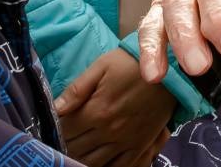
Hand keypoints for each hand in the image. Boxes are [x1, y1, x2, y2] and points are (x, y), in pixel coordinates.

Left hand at [55, 48, 175, 165]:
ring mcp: (125, 142)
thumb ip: (77, 89)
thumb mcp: (102, 66)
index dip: (55, 128)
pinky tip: (95, 160)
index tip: (50, 125)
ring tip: (73, 150)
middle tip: (59, 140)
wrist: (170, 70)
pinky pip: (118, 166)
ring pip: (93, 162)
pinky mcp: (139, 146)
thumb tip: (55, 108)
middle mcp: (109, 131)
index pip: (65, 129)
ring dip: (79, 158)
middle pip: (76, 148)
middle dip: (64, 144)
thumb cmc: (132, 64)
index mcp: (97, 110)